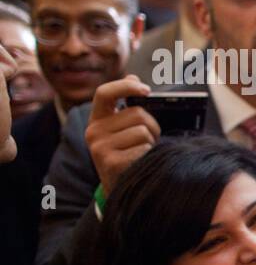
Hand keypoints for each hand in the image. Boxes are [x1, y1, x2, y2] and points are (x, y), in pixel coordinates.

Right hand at [84, 77, 159, 196]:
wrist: (118, 188)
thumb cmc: (125, 154)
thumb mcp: (121, 129)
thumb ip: (126, 105)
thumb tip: (132, 76)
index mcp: (97, 119)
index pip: (104, 93)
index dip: (126, 86)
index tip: (146, 89)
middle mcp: (93, 131)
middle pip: (137, 114)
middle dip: (152, 126)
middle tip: (147, 141)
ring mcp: (100, 148)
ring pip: (143, 131)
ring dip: (151, 143)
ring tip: (141, 153)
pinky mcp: (111, 162)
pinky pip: (143, 148)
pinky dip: (148, 155)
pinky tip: (139, 163)